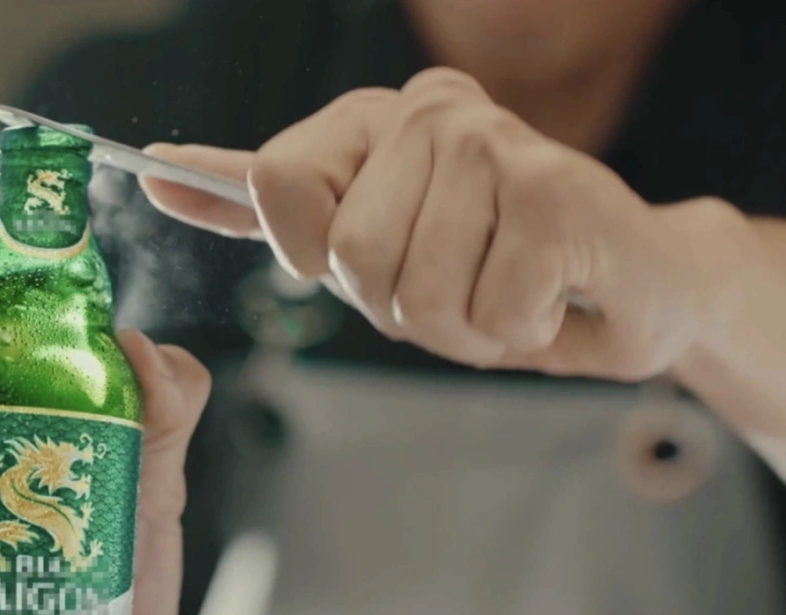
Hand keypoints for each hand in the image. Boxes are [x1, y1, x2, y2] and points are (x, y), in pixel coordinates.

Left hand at [141, 67, 750, 381]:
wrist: (629, 284)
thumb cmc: (490, 270)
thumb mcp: (361, 240)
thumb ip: (265, 208)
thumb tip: (158, 172)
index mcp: (370, 117)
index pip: (275, 183)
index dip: (309, 253)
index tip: (358, 256)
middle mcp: (427, 109)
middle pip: (347, 256)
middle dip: (399, 307)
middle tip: (458, 283)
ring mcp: (491, 141)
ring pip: (413, 294)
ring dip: (460, 328)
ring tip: (503, 292)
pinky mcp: (554, 192)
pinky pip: (487, 313)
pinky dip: (516, 332)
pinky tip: (550, 295)